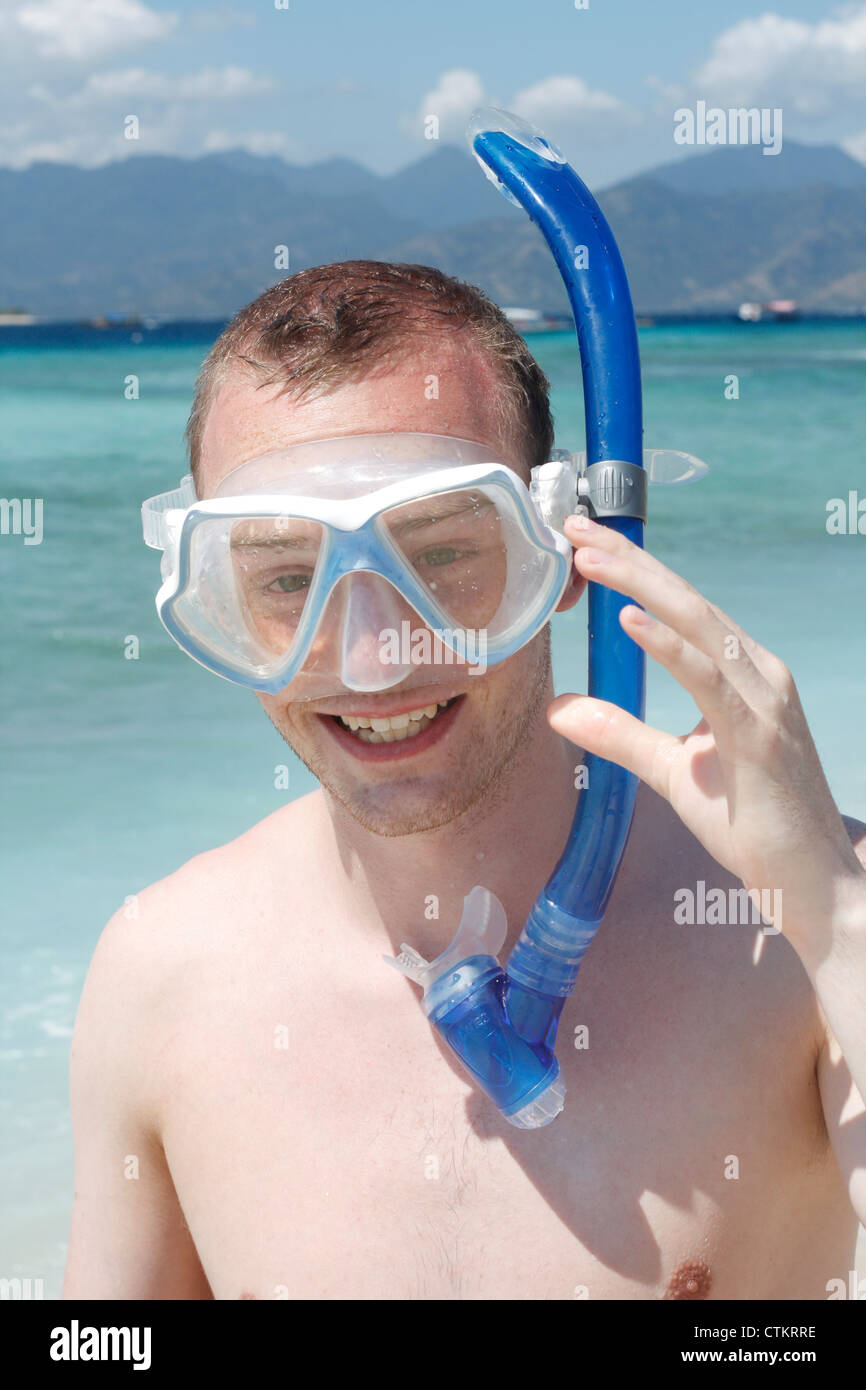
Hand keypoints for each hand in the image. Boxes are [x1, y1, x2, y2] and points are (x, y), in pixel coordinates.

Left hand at [548, 513, 864, 950]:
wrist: (810, 881)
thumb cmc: (751, 824)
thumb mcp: (671, 770)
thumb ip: (619, 734)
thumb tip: (558, 707)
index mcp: (742, 675)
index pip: (681, 608)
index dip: (633, 570)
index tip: (583, 541)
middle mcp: (758, 674)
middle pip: (686, 601)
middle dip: (630, 559)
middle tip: (574, 523)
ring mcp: (764, 701)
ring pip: (699, 625)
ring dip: (641, 586)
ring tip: (590, 558)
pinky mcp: (760, 737)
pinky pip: (710, 679)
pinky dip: (670, 646)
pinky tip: (631, 619)